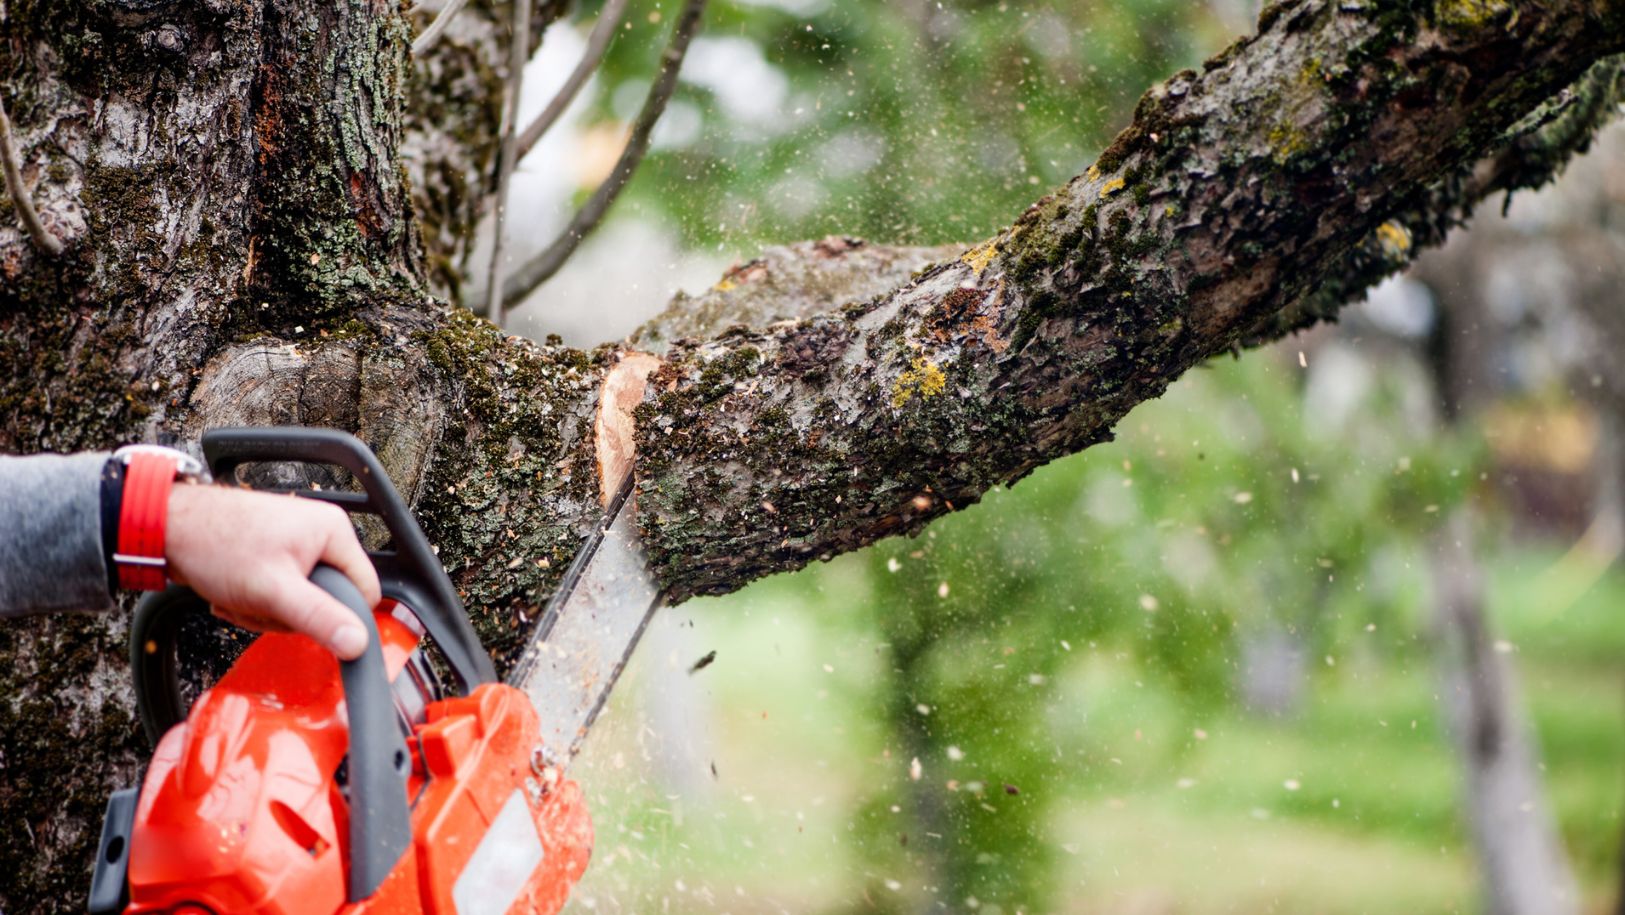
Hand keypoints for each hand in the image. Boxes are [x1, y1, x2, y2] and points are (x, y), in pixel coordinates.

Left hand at [162, 484, 380, 659]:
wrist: (167, 528)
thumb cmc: (216, 544)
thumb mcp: (273, 590)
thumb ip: (319, 617)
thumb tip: (359, 643)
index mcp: (334, 531)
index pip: (364, 591)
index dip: (338, 616)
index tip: (304, 620)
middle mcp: (320, 533)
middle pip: (328, 600)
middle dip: (289, 613)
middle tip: (260, 604)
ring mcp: (296, 544)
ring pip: (300, 601)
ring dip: (267, 610)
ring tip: (241, 596)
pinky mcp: (274, 554)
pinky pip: (280, 593)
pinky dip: (255, 601)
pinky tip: (233, 592)